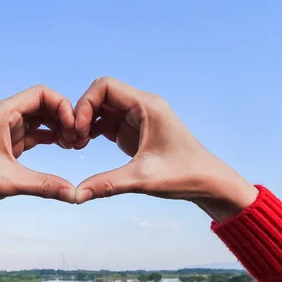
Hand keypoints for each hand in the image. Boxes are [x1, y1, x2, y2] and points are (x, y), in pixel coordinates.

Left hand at [0, 85, 76, 223]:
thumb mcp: (10, 182)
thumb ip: (44, 185)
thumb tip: (74, 194)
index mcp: (2, 113)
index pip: (41, 94)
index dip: (63, 106)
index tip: (74, 127)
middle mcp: (4, 115)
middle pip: (43, 104)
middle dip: (64, 117)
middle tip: (79, 138)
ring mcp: (5, 128)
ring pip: (40, 119)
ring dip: (58, 128)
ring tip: (75, 144)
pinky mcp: (7, 142)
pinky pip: (34, 132)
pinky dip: (49, 137)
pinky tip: (63, 147)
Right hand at [73, 77, 257, 221]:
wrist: (207, 182)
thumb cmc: (183, 175)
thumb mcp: (142, 179)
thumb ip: (107, 184)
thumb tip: (76, 195)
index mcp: (147, 106)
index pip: (105, 86)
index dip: (85, 103)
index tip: (79, 129)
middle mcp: (142, 106)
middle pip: (100, 94)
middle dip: (82, 112)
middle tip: (74, 139)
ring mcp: (137, 117)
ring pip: (101, 108)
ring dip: (85, 122)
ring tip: (76, 144)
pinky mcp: (133, 131)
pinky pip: (105, 121)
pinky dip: (92, 130)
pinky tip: (83, 146)